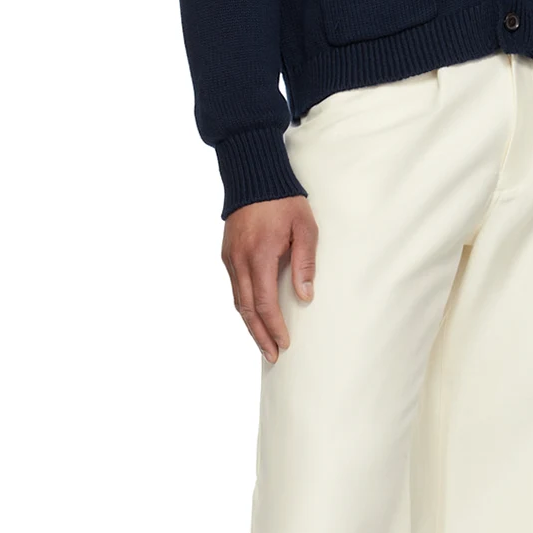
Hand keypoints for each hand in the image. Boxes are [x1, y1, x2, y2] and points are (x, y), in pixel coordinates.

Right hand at [221, 196, 316, 362]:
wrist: (253, 176)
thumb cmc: (284, 201)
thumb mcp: (305, 228)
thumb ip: (305, 262)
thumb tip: (305, 296)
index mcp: (260, 256)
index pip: (264, 303)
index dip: (274, 327)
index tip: (285, 344)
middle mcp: (239, 261)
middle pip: (246, 309)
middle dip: (260, 335)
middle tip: (273, 356)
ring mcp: (230, 258)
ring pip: (237, 301)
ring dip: (250, 324)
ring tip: (264, 341)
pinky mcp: (226, 254)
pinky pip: (234, 287)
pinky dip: (243, 306)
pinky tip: (254, 314)